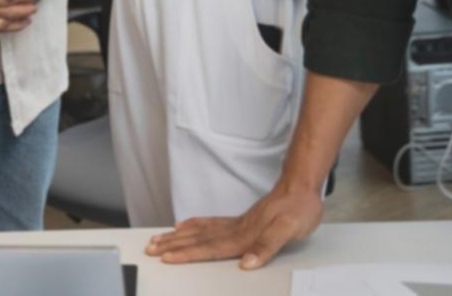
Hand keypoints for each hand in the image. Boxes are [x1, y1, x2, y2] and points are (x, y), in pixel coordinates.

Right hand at [145, 183, 322, 268]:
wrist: (301, 187)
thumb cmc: (298, 210)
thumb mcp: (289, 231)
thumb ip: (266, 247)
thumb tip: (246, 264)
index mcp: (244, 236)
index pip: (210, 248)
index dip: (188, 254)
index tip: (167, 258)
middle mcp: (236, 229)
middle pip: (198, 239)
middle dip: (172, 245)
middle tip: (150, 248)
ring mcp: (236, 223)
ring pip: (200, 231)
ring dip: (178, 237)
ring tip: (158, 238)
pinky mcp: (240, 220)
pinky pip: (210, 223)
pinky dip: (194, 225)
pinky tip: (184, 226)